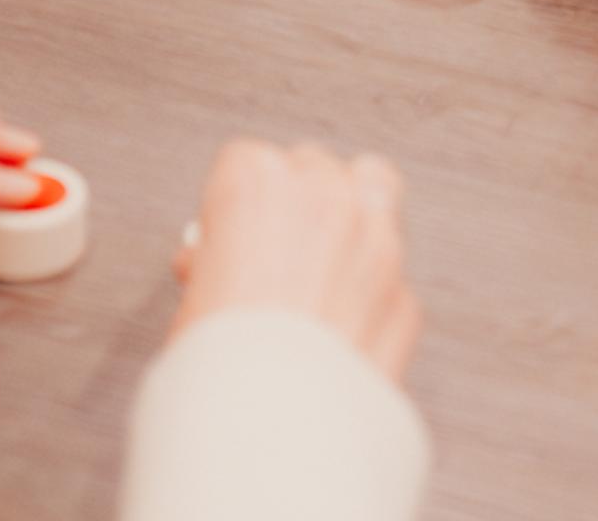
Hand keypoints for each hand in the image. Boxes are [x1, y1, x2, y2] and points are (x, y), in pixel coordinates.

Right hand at [170, 140, 420, 383]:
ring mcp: (378, 243)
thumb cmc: (217, 369)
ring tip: (318, 270)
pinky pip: (391, 280)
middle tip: (272, 252)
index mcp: (258, 186)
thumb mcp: (190, 302)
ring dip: (351, 221)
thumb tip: (215, 266)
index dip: (235, 205)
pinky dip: (372, 296)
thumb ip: (214, 265)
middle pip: (316, 169)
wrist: (270, 436)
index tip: (228, 235)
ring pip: (375, 194)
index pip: (246, 161)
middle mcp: (325, 199)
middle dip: (296, 205)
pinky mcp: (406, 298)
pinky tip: (341, 328)